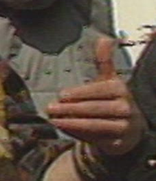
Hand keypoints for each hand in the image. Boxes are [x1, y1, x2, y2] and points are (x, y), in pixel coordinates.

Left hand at [46, 37, 144, 155]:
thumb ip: (104, 61)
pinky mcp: (119, 142)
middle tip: (51, 108)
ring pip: (95, 124)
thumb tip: (103, 38)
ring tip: (54, 119)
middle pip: (95, 108)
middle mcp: (126, 108)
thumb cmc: (113, 100)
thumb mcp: (109, 80)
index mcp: (120, 89)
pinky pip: (96, 138)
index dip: (79, 93)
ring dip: (72, 122)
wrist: (129, 128)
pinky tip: (65, 129)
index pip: (98, 91)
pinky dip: (79, 134)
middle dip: (71, 109)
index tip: (61, 95)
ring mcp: (125, 126)